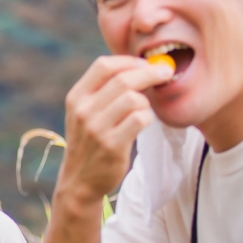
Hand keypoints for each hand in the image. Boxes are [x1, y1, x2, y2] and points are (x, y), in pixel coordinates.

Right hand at [55, 55, 174, 209]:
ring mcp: (96, 129)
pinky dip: (147, 117)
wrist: (79, 181)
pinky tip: (144, 122)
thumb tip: (138, 67)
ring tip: (145, 108)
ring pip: (133, 99)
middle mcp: (84, 111)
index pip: (104, 65)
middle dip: (149, 72)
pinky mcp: (112, 146)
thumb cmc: (90, 142)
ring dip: (146, 101)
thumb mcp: (84, 113)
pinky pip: (140, 119)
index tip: (145, 64)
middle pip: (123, 79)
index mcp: (76, 97)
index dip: (129, 61)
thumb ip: (102, 91)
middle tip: (166, 72)